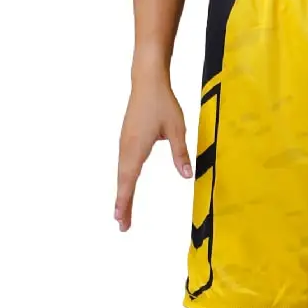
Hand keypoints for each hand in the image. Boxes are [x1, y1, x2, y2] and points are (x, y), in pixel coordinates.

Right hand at [114, 83, 188, 229]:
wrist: (147, 82)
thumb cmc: (162, 103)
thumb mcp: (176, 129)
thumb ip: (180, 153)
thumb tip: (186, 176)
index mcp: (137, 147)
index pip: (129, 180)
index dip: (125, 201)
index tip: (121, 219)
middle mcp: (126, 147)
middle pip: (123, 181)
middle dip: (122, 204)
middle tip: (122, 225)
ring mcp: (124, 142)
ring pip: (122, 173)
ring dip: (122, 193)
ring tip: (123, 211)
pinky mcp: (127, 138)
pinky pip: (123, 164)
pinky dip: (124, 179)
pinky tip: (126, 185)